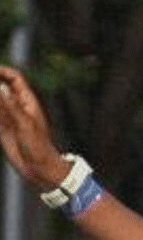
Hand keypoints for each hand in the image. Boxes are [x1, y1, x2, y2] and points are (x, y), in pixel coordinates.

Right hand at [0, 65, 70, 190]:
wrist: (41, 169)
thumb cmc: (39, 147)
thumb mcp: (24, 124)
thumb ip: (10, 106)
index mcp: (27, 101)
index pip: (14, 78)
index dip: (2, 70)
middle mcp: (17, 106)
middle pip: (1, 86)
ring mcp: (9, 116)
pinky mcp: (2, 127)